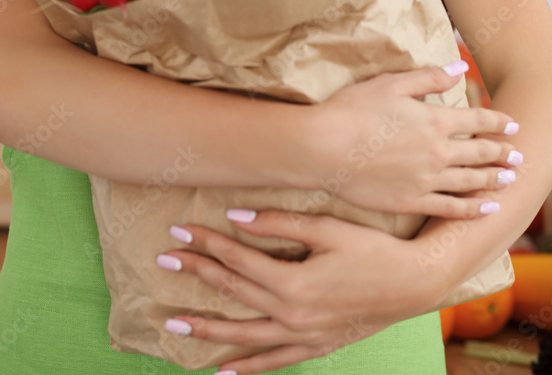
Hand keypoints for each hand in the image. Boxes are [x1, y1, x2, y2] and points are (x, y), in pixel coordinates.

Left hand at [157, 209, 444, 373]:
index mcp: (292, 281)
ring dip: (206, 329)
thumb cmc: (372, 249)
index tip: (178, 230)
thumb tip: (236, 217)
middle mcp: (292, 313)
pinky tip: (224, 371)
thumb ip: (280, 224)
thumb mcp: (327, 228)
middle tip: (163, 261)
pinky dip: (248, 368)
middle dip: (196, 275)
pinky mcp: (316, 346)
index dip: (205, 242)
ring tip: (172, 325)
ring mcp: (303, 335)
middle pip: (233, 291)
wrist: (413, 284)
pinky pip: (275, 361)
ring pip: (244, 335)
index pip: (236, 258)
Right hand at [298, 64, 520, 217]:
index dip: (496, 120)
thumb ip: (429, 77)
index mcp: (434, 120)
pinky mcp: (412, 202)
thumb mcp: (391, 83)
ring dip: (493, 180)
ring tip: (509, 180)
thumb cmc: (352, 110)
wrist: (324, 148)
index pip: (476, 118)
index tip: (511, 123)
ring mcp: (427, 180)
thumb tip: (460, 69)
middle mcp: (438, 152)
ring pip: (471, 182)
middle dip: (502, 153)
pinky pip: (451, 208)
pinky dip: (473, 209)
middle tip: (517, 155)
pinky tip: (487, 208)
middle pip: (480, 152)